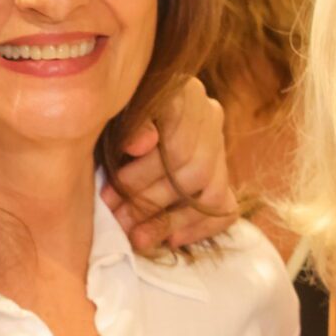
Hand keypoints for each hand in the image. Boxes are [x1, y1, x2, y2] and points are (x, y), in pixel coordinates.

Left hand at [104, 76, 238, 252]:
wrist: (124, 118)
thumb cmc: (114, 114)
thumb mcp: (115, 112)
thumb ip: (131, 124)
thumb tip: (142, 145)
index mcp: (186, 94)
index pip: (179, 146)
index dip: (143, 175)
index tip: (109, 192)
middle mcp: (210, 116)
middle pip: (196, 172)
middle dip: (152, 201)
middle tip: (119, 220)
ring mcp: (220, 146)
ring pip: (211, 194)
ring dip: (172, 221)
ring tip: (138, 238)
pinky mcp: (222, 174)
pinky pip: (225, 209)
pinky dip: (199, 228)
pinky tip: (171, 241)